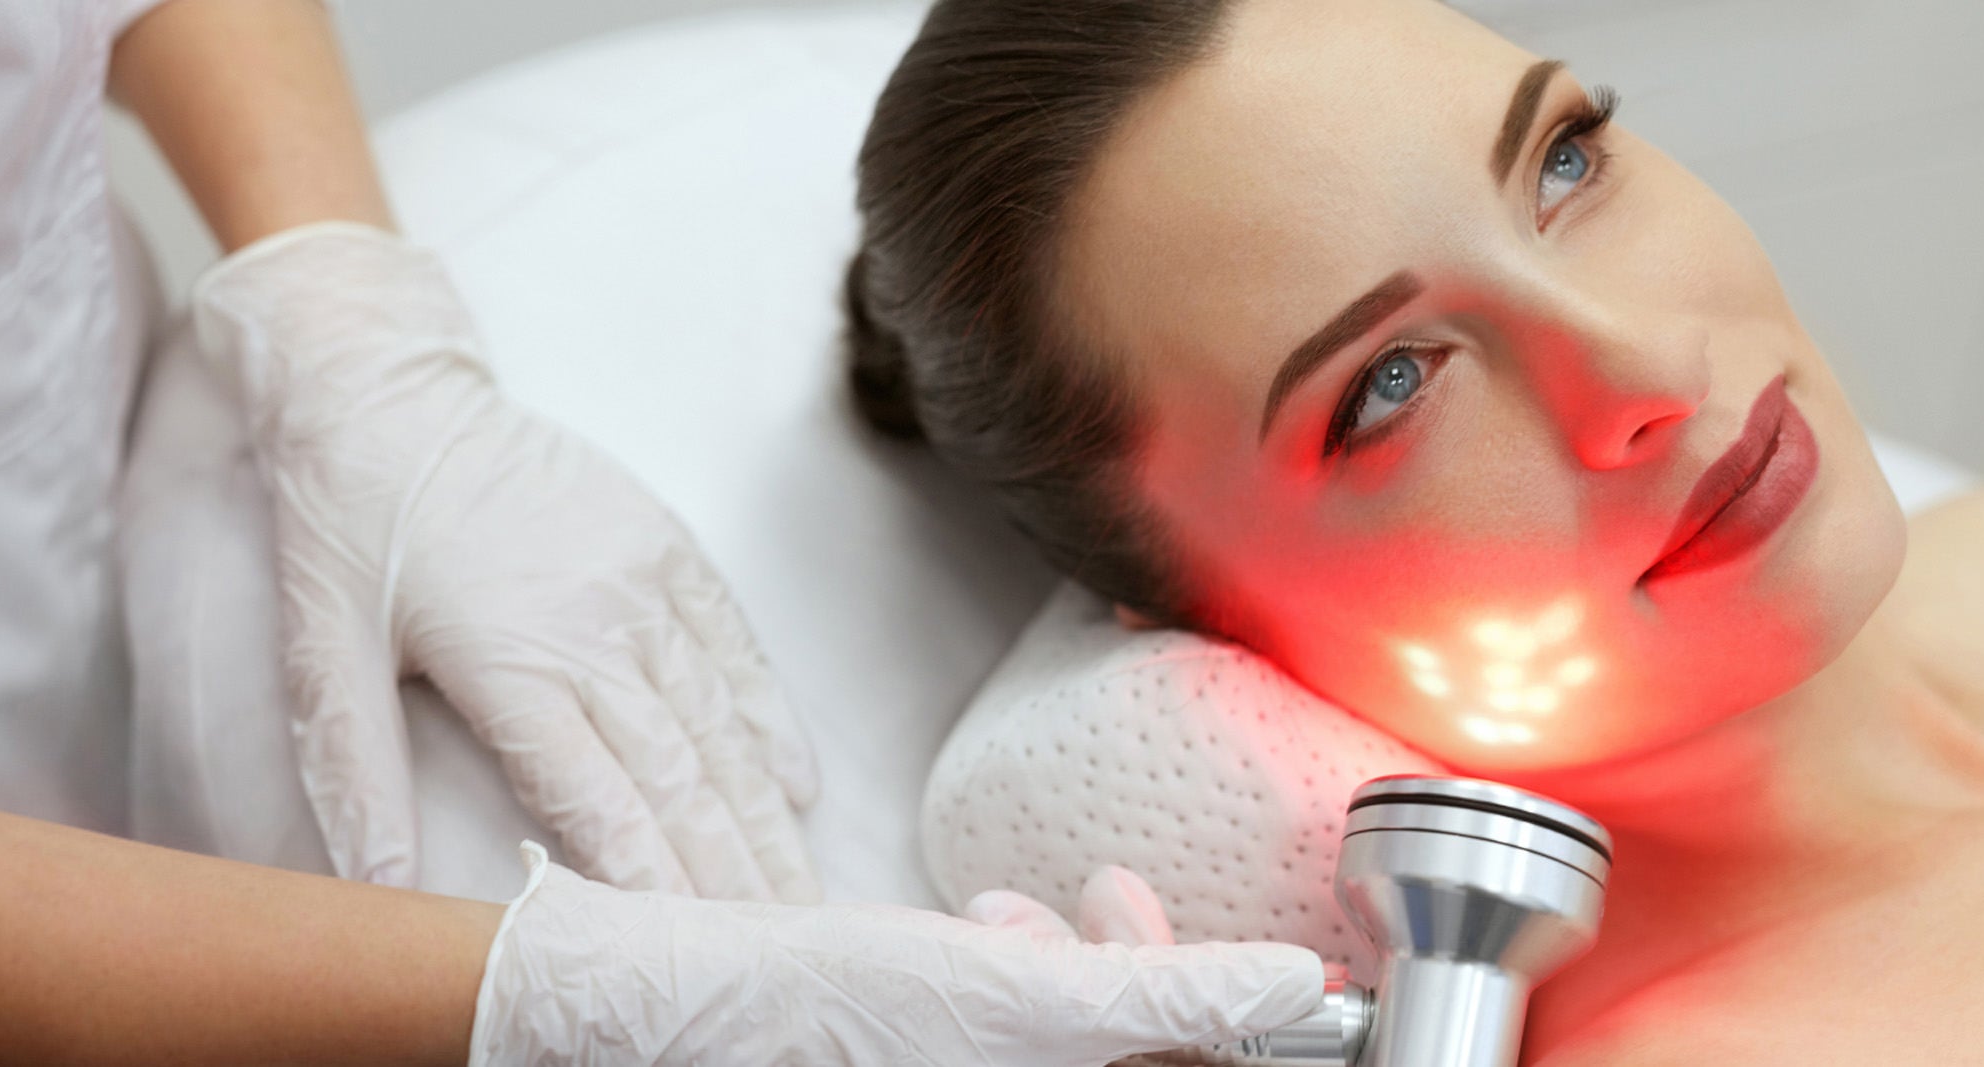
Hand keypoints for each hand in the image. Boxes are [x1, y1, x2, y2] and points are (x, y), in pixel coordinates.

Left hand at [191, 223, 818, 900]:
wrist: (389, 389)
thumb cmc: (348, 523)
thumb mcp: (321, 645)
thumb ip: (353, 771)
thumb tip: (381, 889)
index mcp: (511, 663)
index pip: (600, 803)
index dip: (654, 885)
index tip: (694, 951)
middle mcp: (595, 629)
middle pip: (681, 776)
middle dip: (734, 873)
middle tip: (784, 946)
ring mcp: (643, 584)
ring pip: (720, 724)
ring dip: (764, 816)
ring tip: (802, 889)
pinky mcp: (667, 548)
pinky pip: (735, 647)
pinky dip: (770, 720)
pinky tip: (799, 783)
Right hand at [470, 843, 1324, 1065]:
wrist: (692, 1004)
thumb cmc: (829, 1007)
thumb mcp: (1021, 998)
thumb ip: (1165, 991)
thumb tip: (1291, 985)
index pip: (1195, 1064)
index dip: (1241, 1014)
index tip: (1271, 962)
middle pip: (1145, 1048)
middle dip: (1138, 964)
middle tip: (1108, 897)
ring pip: (1083, 1028)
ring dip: (1066, 956)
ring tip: (1003, 912)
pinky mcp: (953, 1061)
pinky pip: (1023, 1025)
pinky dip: (1015, 967)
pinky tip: (976, 926)